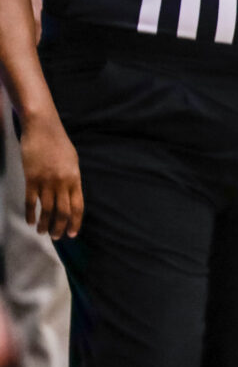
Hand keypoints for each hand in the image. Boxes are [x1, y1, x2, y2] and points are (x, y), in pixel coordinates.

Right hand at [20, 113, 81, 238]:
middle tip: (57, 237)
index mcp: (75, 178)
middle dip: (60, 227)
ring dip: (45, 224)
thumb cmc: (58, 143)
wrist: (43, 128)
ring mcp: (46, 181)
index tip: (72, 233)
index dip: (75, 222)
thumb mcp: (72, 161)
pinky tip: (30, 222)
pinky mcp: (31, 178)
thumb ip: (71, 179)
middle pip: (63, 211)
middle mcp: (62, 182)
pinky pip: (31, 201)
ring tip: (42, 232)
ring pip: (47, 210)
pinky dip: (31, 214)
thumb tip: (70, 195)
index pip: (78, 205)